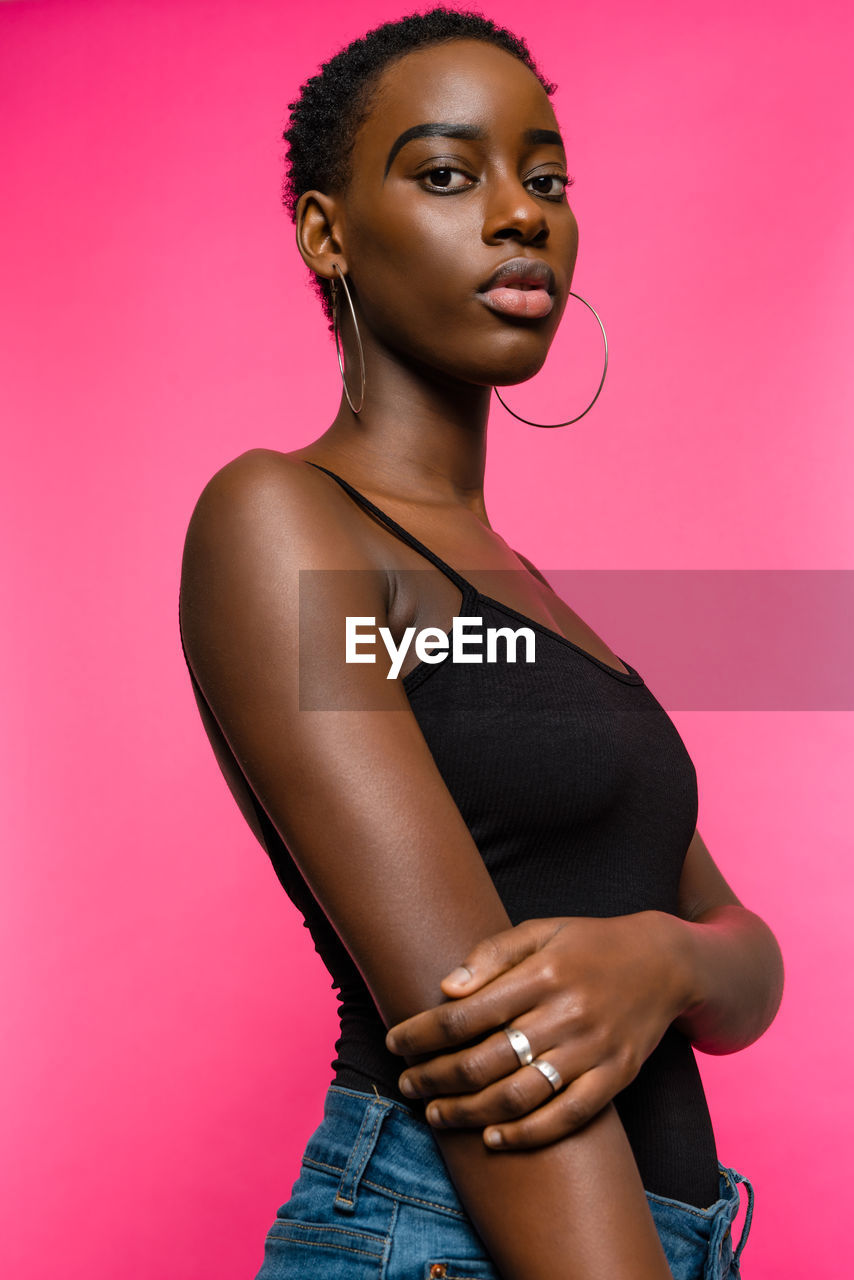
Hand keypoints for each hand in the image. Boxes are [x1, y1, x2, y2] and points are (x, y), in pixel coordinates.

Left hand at [385, 912, 694, 1149]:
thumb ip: (492, 954)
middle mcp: (565, 1014)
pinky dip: (528, 1134)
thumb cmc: (589, 944)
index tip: (397, 1043)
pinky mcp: (616, 1077)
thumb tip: (447, 988)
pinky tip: (493, 1138)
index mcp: (541, 973)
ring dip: (470, 1111)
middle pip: (484, 1060)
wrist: (666, 962)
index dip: (423, 1034)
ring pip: (519, 1095)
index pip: (465, 1014)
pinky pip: (567, 1116)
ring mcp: (592, 1050)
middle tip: (407, 1083)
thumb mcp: (541, 931)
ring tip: (436, 1114)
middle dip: (436, 1077)